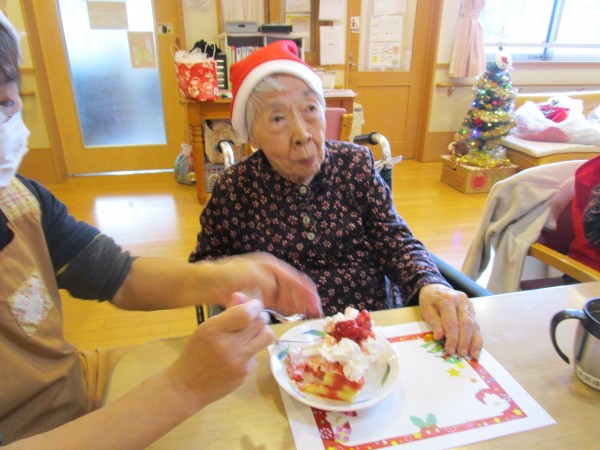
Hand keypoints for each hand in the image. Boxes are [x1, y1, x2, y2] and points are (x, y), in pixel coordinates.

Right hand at [165, 297, 273, 411]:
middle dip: (259, 316)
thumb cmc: (196, 353)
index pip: (246, 313)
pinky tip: (239, 353)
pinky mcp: (245, 373)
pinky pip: (257, 353)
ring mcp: (239, 362)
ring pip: (266, 337)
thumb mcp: (206, 329)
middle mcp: (229, 346)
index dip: (254, 306)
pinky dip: (251, 350)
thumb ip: (227, 312)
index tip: (253, 305)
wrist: (188, 386)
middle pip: (260, 322)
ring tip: (252, 333)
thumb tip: (242, 296)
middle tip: (253, 318)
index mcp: (215, 330)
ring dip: (262, 331)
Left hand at [214, 253, 321, 317]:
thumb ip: (269, 282)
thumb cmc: (230, 275)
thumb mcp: (252, 275)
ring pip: (286, 296)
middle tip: (316, 310)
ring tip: (309, 313)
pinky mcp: (259, 297)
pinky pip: (277, 303)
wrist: (210, 283)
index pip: (294, 278)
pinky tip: (294, 314)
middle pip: (293, 288)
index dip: (306, 290)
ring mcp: (265, 286)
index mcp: (271, 266)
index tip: (316, 300)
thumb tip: (282, 291)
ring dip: (298, 304)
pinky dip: (287, 308)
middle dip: (305, 298)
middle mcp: (271, 275)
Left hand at [418, 284, 482, 358]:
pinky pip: (476, 326)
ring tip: (472, 355)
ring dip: (474, 342)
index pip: (452, 322)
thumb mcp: (426, 308)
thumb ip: (433, 321)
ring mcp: (469, 305)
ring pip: (474, 325)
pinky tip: (476, 349)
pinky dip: (477, 339)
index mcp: (448, 299)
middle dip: (464, 341)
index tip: (449, 350)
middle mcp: (461, 301)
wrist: (436, 288)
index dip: (452, 338)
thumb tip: (439, 336)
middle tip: (460, 354)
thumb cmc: (430, 300)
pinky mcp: (473, 311)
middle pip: (466, 324)